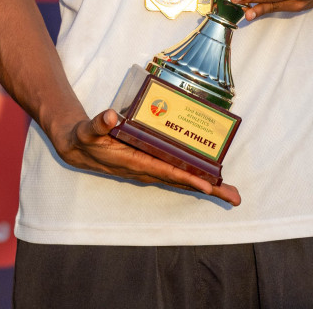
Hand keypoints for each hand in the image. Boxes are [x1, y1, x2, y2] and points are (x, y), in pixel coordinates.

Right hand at [48, 109, 240, 205]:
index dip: (187, 178)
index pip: (166, 172)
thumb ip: (98, 123)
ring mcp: (149, 168)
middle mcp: (145, 168)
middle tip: (235, 196)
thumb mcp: (88, 130)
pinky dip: (194, 176)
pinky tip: (210, 176)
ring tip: (231, 191)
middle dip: (208, 188)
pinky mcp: (150, 163)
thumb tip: (110, 116)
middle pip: (181, 180)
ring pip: (181, 178)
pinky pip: (175, 172)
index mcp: (133, 162)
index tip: (208, 186)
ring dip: (206, 185)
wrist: (77, 148)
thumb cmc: (85, 138)